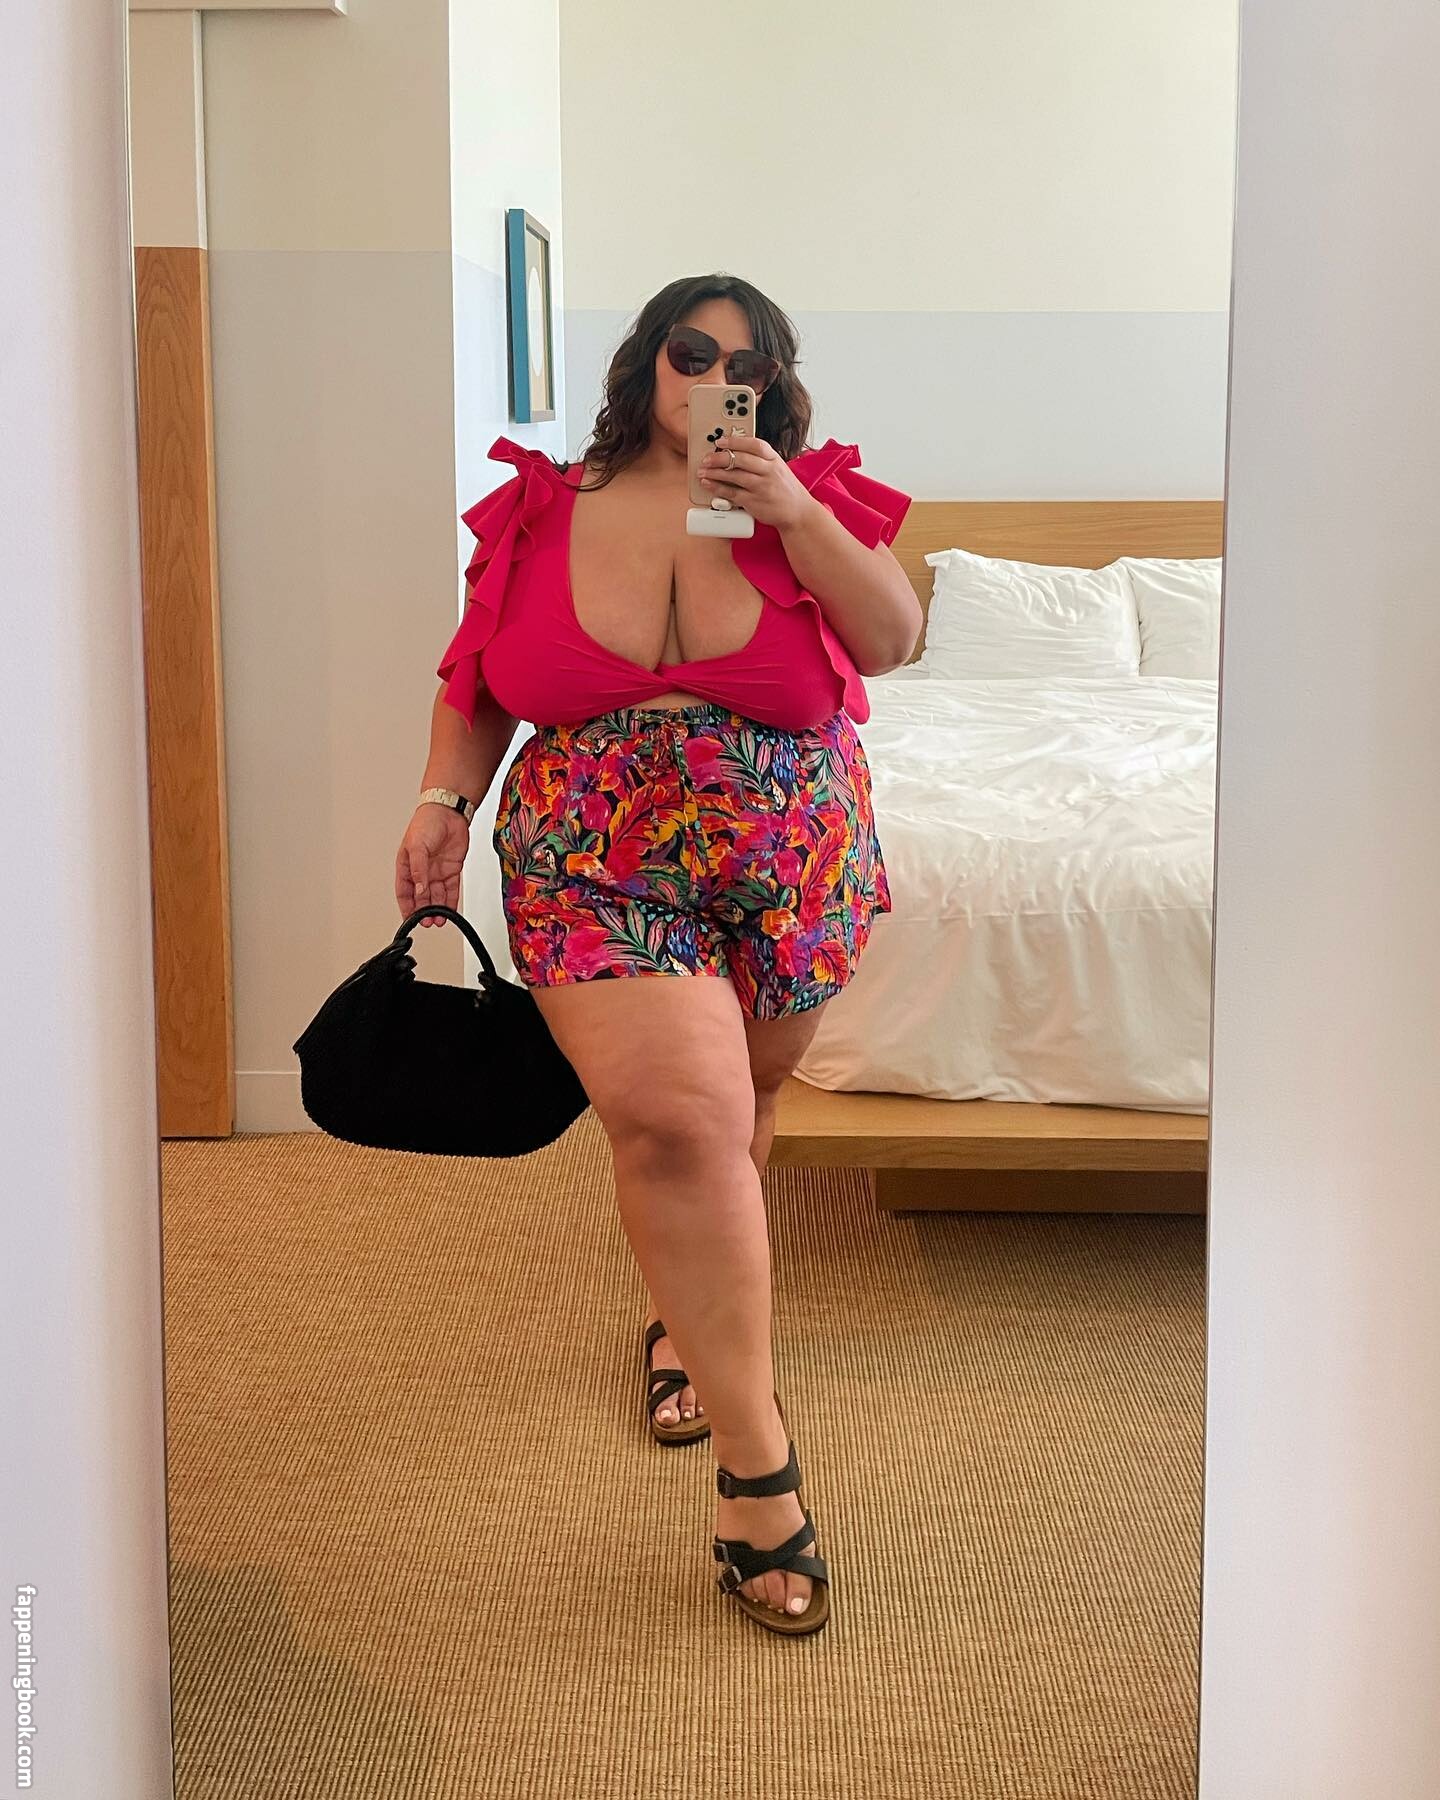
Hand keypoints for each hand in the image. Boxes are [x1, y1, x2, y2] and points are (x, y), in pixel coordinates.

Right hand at [396, 803, 469, 925]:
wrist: (449, 812)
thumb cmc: (426, 823)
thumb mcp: (417, 847)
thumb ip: (418, 870)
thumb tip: (419, 891)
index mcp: (407, 866)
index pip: (404, 891)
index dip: (406, 906)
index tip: (410, 919)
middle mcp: (421, 871)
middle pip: (421, 897)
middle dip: (424, 911)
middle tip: (428, 922)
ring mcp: (437, 872)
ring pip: (436, 896)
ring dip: (437, 909)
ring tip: (439, 920)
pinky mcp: (451, 870)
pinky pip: (451, 890)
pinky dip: (451, 902)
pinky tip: (451, 911)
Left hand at [698, 437, 817, 532]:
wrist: (798, 512)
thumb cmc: (785, 489)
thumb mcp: (778, 468)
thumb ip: (760, 460)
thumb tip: (735, 452)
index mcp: (774, 459)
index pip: (754, 445)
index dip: (735, 441)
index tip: (720, 441)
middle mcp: (768, 471)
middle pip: (741, 459)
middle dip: (719, 457)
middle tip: (706, 458)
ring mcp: (761, 487)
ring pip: (734, 476)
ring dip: (715, 472)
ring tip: (702, 470)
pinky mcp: (754, 502)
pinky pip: (731, 493)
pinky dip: (717, 488)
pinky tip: (708, 484)